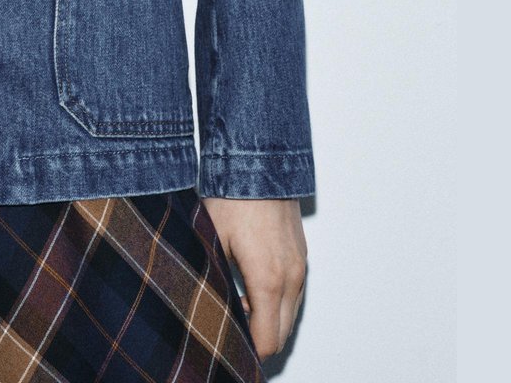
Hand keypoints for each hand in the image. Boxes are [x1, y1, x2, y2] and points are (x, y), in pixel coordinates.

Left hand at [202, 196, 307, 358]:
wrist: (260, 162)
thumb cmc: (234, 198)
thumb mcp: (213, 241)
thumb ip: (215, 280)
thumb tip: (208, 303)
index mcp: (268, 280)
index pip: (267, 340)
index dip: (248, 348)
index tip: (228, 339)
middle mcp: (291, 277)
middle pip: (283, 334)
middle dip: (259, 338)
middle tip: (232, 322)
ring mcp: (300, 266)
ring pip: (291, 315)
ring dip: (270, 319)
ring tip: (240, 301)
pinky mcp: (302, 255)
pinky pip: (295, 294)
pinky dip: (279, 301)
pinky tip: (255, 286)